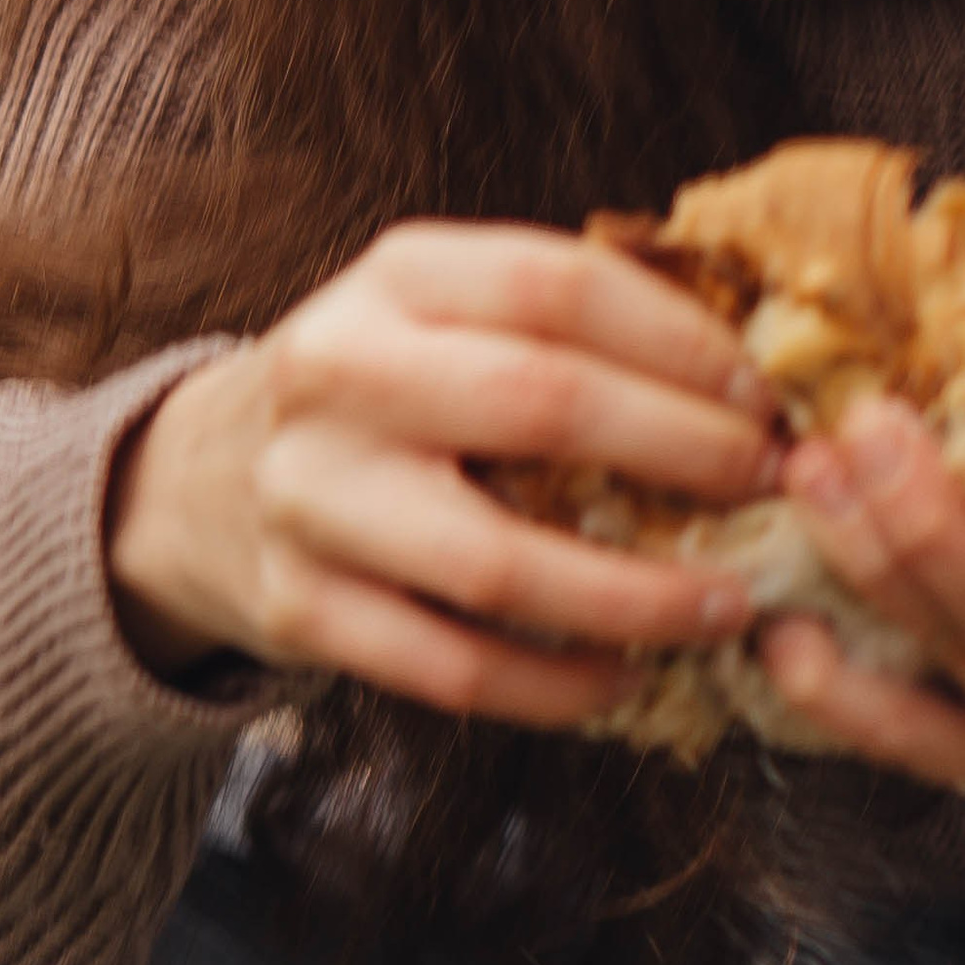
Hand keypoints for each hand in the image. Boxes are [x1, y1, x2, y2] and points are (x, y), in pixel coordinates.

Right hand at [104, 221, 776, 722]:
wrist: (194, 482)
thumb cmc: (377, 392)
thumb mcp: (437, 311)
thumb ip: (561, 321)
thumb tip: (756, 370)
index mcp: (393, 278)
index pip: (559, 285)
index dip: (683, 343)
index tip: (766, 398)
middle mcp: (339, 374)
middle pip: (541, 405)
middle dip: (683, 452)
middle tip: (770, 490)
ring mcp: (310, 497)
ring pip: (499, 563)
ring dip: (635, 596)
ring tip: (723, 608)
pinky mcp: (300, 610)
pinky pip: (453, 668)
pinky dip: (555, 686)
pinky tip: (625, 678)